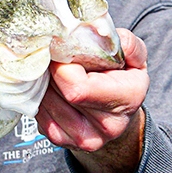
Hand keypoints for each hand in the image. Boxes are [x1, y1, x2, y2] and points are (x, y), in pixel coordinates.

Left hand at [36, 28, 149, 172]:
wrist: (118, 115)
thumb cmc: (123, 80)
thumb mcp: (134, 58)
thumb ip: (126, 43)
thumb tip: (100, 31)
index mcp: (128, 99)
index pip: (78, 87)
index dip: (62, 64)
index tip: (60, 48)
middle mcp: (108, 125)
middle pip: (60, 93)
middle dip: (52, 70)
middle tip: (54, 56)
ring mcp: (84, 138)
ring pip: (45, 103)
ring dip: (44, 83)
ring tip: (53, 72)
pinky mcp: (62, 141)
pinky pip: (38, 114)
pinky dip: (40, 97)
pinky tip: (51, 88)